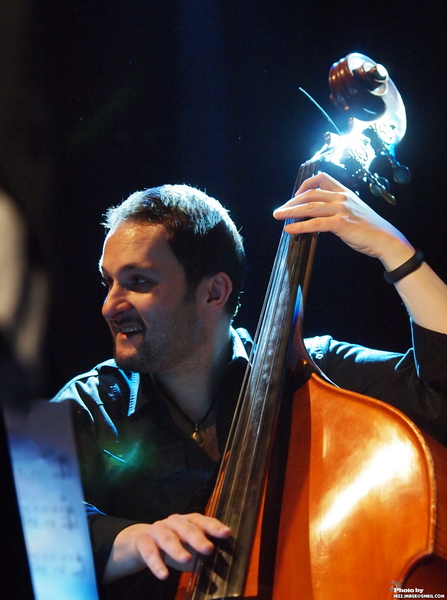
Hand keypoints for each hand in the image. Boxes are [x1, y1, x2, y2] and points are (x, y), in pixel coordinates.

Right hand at [103, 513, 231, 583]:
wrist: (139, 542)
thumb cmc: (171, 545)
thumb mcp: (188, 549)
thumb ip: (201, 556)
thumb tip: (218, 567)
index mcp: (188, 522)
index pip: (202, 521)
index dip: (214, 526)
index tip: (227, 533)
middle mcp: (174, 522)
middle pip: (187, 528)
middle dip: (198, 538)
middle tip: (209, 549)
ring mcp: (158, 529)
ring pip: (168, 538)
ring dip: (177, 548)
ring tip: (186, 559)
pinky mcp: (143, 541)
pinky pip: (150, 552)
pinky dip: (157, 564)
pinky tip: (163, 575)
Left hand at [273, 172, 412, 268]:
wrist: (385, 239)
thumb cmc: (369, 228)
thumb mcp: (353, 212)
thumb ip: (337, 209)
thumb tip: (317, 216)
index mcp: (345, 192)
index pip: (322, 178)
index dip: (305, 185)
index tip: (295, 195)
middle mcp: (342, 197)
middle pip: (311, 193)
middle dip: (292, 201)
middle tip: (279, 210)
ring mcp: (342, 209)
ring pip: (310, 207)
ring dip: (290, 211)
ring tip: (278, 216)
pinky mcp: (341, 223)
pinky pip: (315, 223)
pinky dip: (300, 226)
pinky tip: (289, 229)